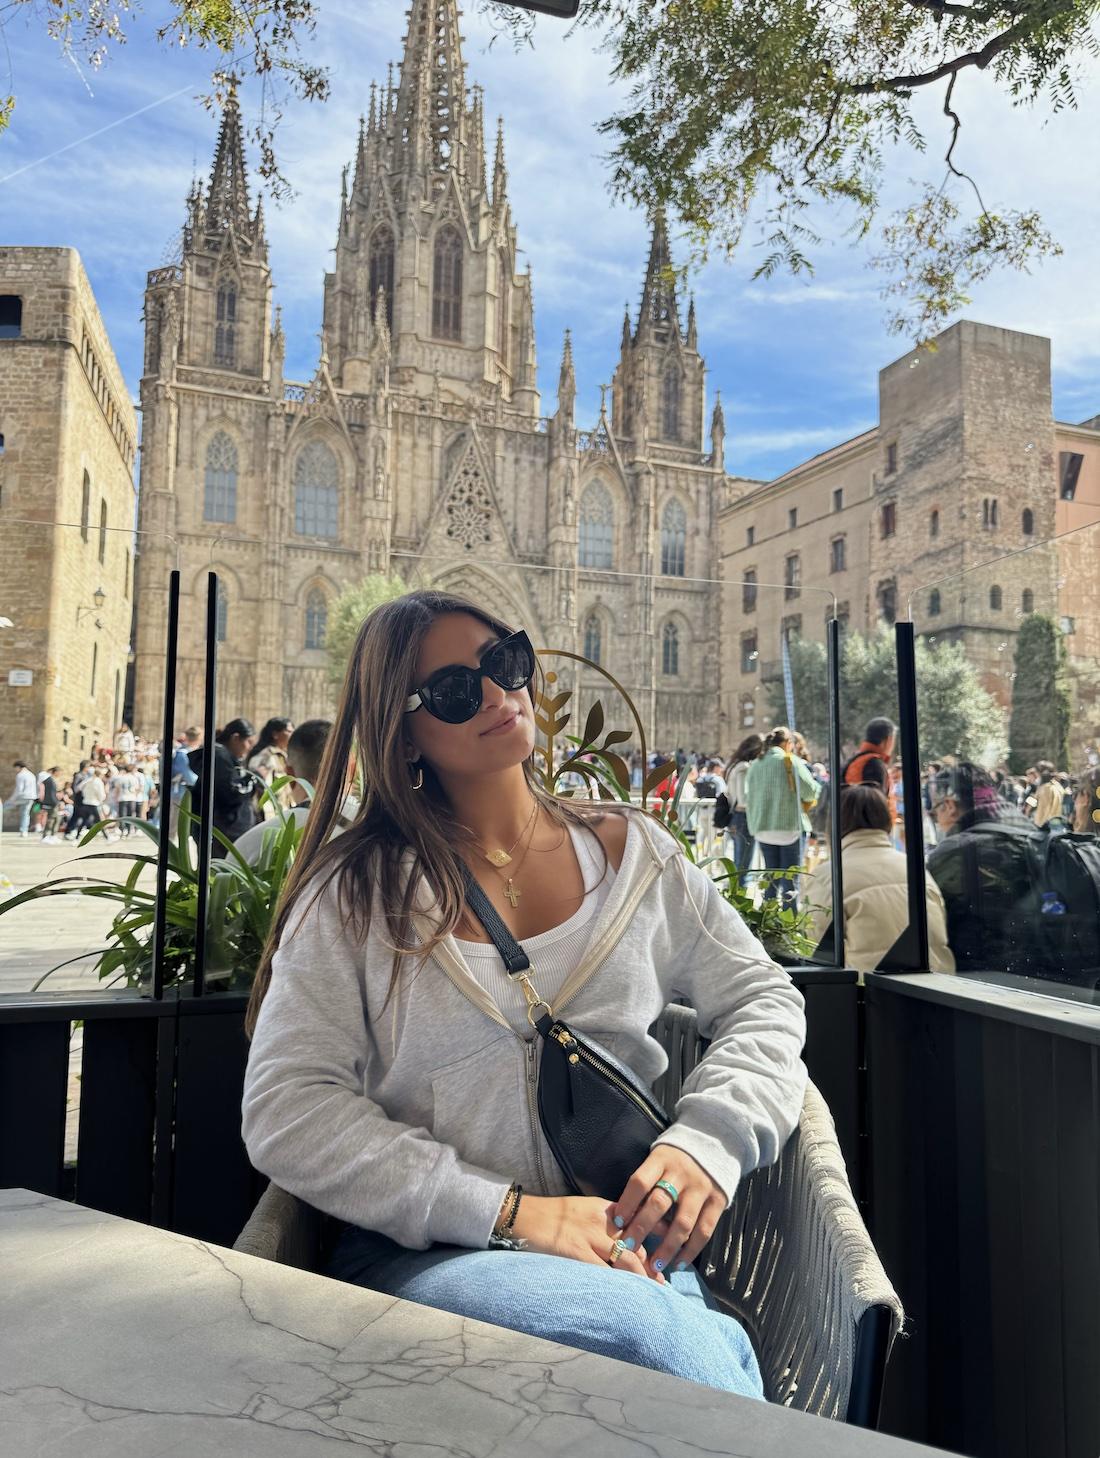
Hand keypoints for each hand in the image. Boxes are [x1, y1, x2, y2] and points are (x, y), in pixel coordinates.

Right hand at [511, 1195, 666, 1282]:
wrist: (523, 1215)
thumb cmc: (552, 1217)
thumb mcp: (583, 1210)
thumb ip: (605, 1222)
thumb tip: (624, 1241)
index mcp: (605, 1209)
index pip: (638, 1225)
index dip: (654, 1243)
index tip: (667, 1257)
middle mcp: (601, 1221)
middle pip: (635, 1245)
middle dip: (651, 1267)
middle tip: (663, 1285)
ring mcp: (589, 1236)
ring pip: (625, 1259)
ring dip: (641, 1278)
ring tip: (653, 1295)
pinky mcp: (575, 1252)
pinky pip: (603, 1271)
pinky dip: (618, 1284)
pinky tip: (627, 1296)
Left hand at [611, 1148, 724, 1278]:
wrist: (715, 1144)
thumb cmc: (676, 1159)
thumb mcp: (658, 1160)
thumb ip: (645, 1184)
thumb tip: (622, 1218)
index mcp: (661, 1160)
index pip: (640, 1182)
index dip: (627, 1203)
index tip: (616, 1222)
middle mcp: (681, 1174)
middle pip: (659, 1203)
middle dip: (641, 1229)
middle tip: (629, 1248)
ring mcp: (701, 1188)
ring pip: (682, 1222)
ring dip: (667, 1247)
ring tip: (654, 1265)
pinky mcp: (718, 1202)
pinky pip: (704, 1231)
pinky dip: (691, 1251)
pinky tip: (678, 1264)